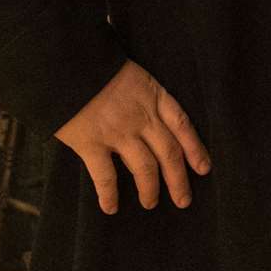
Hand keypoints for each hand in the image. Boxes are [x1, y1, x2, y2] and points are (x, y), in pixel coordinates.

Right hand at [54, 60, 210, 213]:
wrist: (66, 63)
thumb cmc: (97, 66)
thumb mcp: (133, 75)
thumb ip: (144, 96)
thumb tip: (150, 119)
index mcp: (154, 97)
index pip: (183, 126)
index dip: (195, 149)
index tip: (203, 169)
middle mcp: (142, 118)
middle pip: (169, 153)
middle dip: (178, 180)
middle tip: (184, 200)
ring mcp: (118, 132)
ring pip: (144, 168)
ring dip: (150, 189)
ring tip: (151, 203)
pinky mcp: (92, 143)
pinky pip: (106, 176)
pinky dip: (109, 195)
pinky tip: (111, 207)